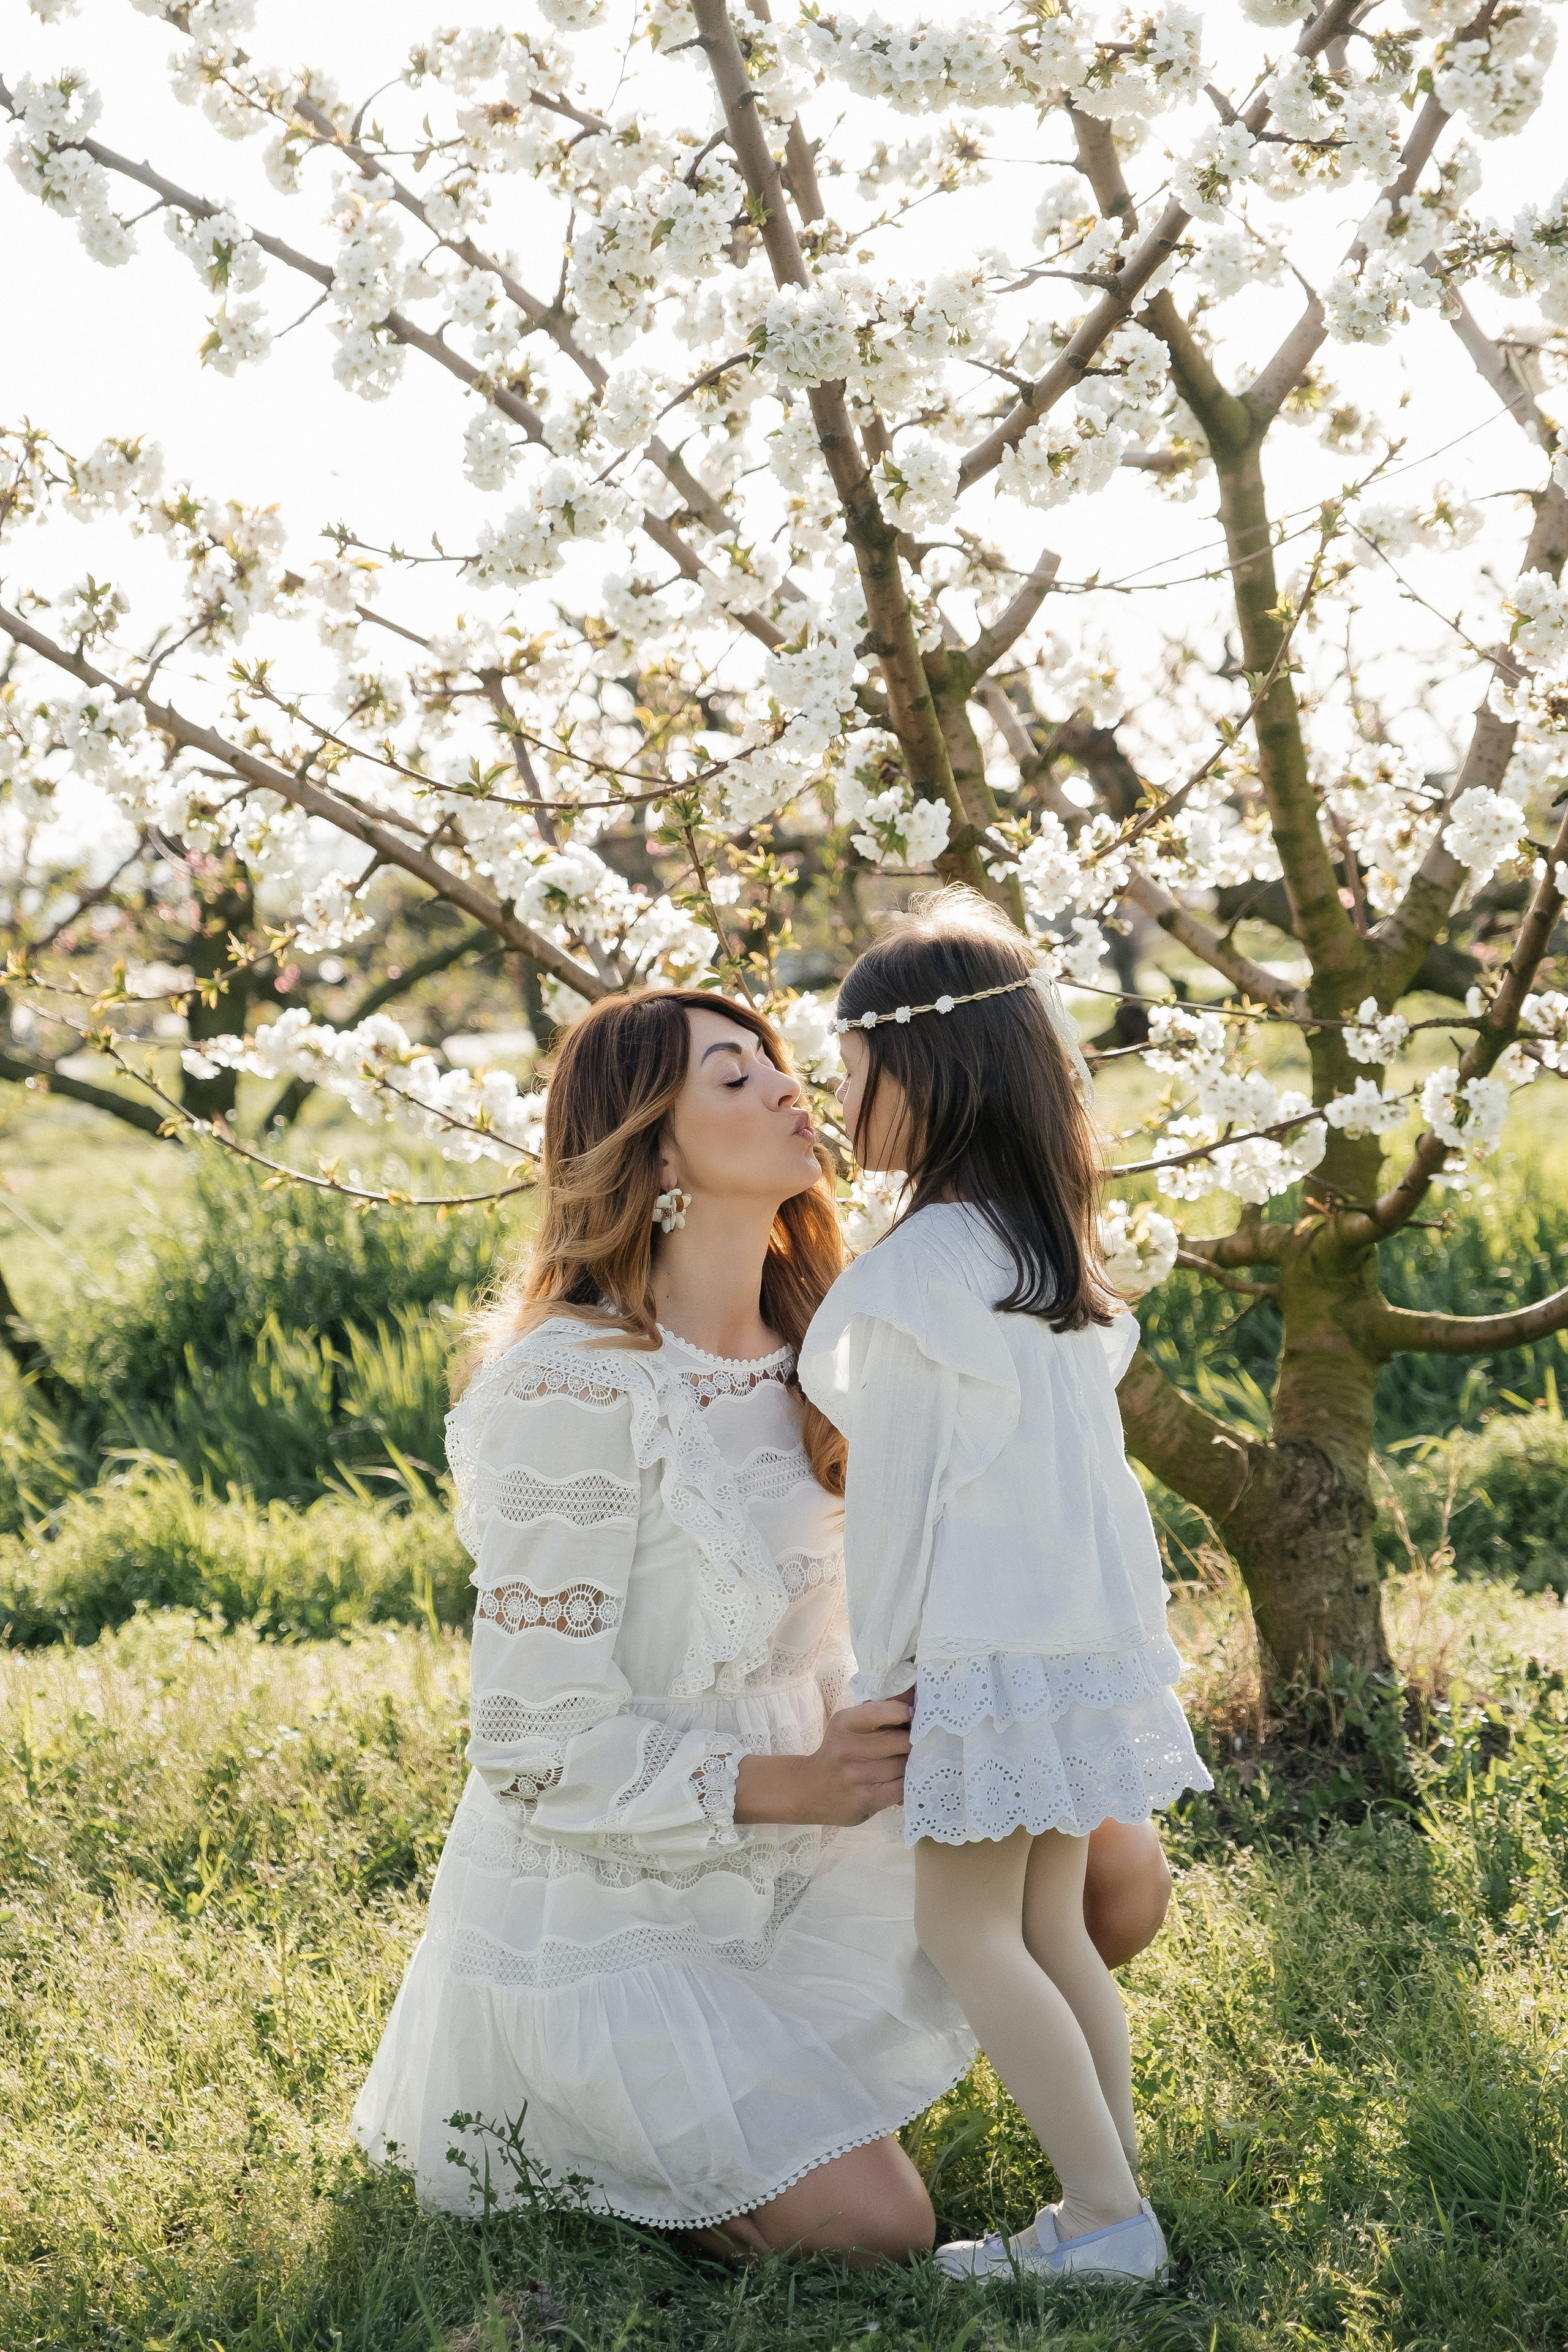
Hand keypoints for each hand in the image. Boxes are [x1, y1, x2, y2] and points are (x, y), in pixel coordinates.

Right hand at [733, 1689, 914, 1827]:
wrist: (809, 1790)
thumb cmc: (838, 1752)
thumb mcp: (848, 1725)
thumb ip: (878, 1711)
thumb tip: (913, 1696)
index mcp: (843, 1724)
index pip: (880, 1712)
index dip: (903, 1713)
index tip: (912, 1716)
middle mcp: (848, 1749)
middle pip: (901, 1741)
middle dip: (915, 1741)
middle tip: (920, 1741)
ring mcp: (857, 1776)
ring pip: (904, 1765)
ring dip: (914, 1763)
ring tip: (912, 1761)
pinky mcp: (867, 1799)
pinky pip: (902, 1787)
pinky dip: (909, 1782)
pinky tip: (907, 1779)